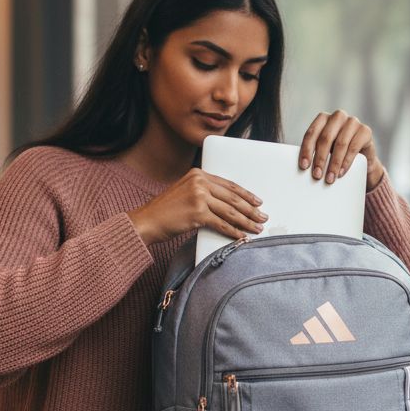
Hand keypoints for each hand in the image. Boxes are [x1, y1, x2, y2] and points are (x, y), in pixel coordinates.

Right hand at [128, 169, 267, 245]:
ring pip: (230, 211)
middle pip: (232, 197)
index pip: (228, 184)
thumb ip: (204, 192)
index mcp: (198, 173)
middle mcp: (199, 182)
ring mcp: (198, 196)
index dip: (245, 194)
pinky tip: (241, 236)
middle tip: (262, 217)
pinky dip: (233, 231)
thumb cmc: (166, 211)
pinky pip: (221, 223)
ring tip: (257, 228)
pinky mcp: (197, 212)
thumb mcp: (184, 192)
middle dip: (250, 209)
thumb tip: (229, 204)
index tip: (257, 202)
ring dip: (246, 221)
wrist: (147, 221)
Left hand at [298, 110, 384, 189]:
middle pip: (326, 138)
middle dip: (320, 158)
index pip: (311, 133)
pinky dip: (346, 162)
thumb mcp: (324, 150)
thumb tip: (302, 169)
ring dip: (334, 163)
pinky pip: (354, 147)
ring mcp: (353, 122)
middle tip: (317, 175)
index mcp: (323, 118)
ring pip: (340, 143)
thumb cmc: (337, 153)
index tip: (304, 166)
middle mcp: (338, 116)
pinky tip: (341, 173)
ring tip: (329, 179)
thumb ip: (314, 153)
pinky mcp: (365, 131)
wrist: (362, 158)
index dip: (306, 150)